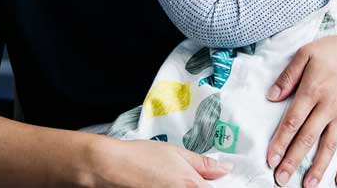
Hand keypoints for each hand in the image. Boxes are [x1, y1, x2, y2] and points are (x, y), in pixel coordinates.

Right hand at [91, 138, 233, 186]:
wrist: (110, 167)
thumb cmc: (140, 157)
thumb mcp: (176, 153)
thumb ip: (204, 163)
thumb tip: (226, 169)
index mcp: (193, 186)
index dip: (220, 185)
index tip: (217, 181)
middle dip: (203, 186)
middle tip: (184, 177)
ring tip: (171, 179)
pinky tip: (165, 184)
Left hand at [265, 30, 336, 186]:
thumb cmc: (333, 49)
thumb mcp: (306, 53)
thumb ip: (288, 76)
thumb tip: (271, 96)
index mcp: (312, 90)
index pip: (292, 121)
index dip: (280, 142)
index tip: (270, 158)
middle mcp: (327, 106)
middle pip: (307, 138)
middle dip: (292, 161)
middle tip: (280, 179)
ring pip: (328, 146)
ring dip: (317, 167)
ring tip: (307, 185)